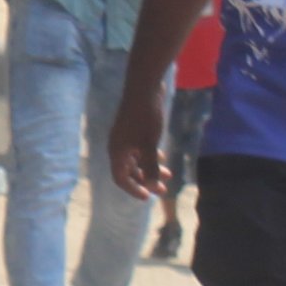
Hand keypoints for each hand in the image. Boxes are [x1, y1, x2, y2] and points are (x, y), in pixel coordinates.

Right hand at [107, 80, 170, 203]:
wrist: (144, 89)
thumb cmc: (145, 117)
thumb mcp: (149, 145)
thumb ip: (150, 166)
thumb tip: (151, 185)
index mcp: (117, 152)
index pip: (120, 178)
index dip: (133, 189)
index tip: (149, 196)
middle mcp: (118, 147)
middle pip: (129, 171)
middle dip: (146, 181)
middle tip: (163, 189)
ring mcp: (125, 138)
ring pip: (136, 160)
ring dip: (151, 169)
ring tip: (168, 175)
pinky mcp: (133, 130)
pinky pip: (139, 150)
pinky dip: (150, 156)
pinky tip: (162, 158)